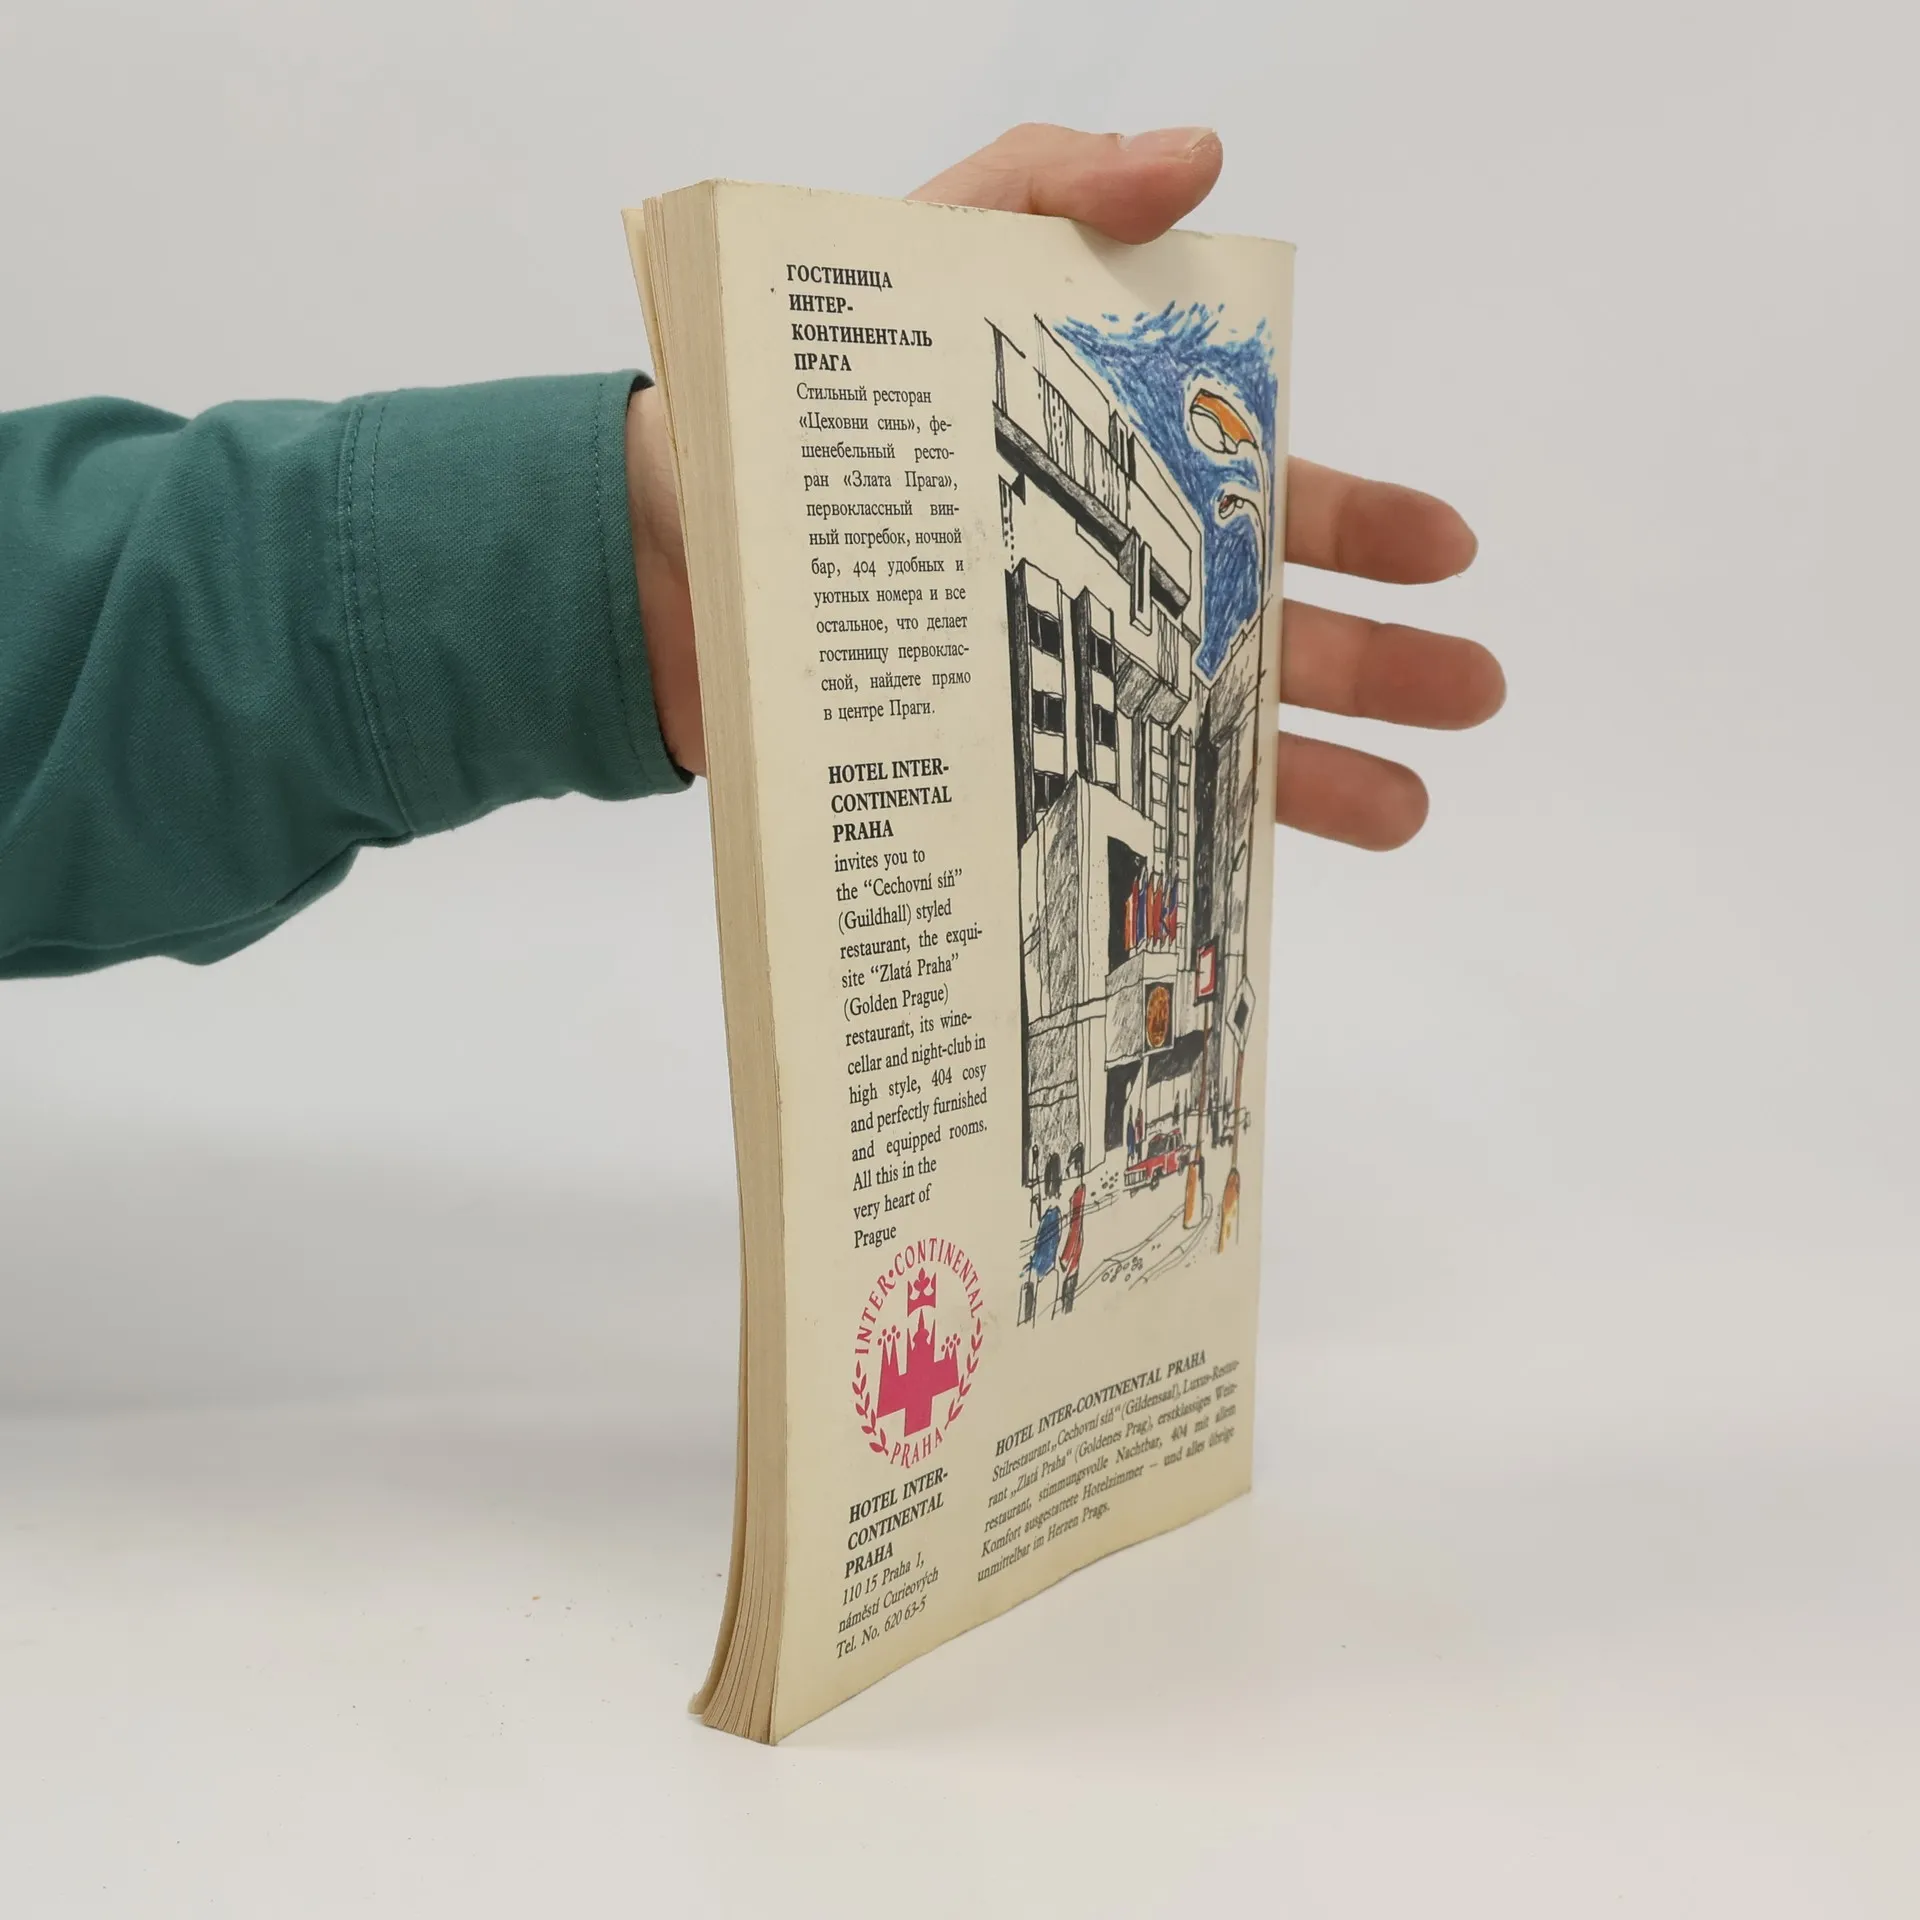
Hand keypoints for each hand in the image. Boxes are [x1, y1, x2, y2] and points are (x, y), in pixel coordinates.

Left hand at [627, 123, 1504, 847]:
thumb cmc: (798, 401)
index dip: (1359, 523)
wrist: (668, 549)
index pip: (1264, 492)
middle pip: (1265, 623)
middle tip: (1472, 690)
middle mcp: (1103, 581)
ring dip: (1316, 769)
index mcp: (1113, 473)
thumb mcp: (922, 251)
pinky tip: (1250, 880)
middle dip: (1377, 657)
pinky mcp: (999, 762)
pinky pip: (1112, 807)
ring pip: (1210, 731)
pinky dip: (1184, 842)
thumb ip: (1051, 189)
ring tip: (1407, 807)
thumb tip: (1201, 159)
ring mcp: (1054, 677)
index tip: (1446, 550)